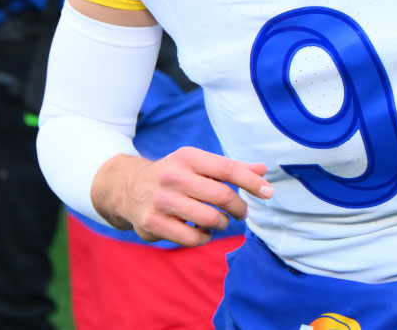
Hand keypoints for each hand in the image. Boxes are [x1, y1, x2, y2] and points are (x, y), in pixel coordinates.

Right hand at [91, 147, 271, 246]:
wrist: (128, 188)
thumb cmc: (175, 176)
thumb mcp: (198, 164)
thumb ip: (231, 168)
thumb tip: (263, 170)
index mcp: (188, 157)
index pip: (228, 169)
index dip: (251, 182)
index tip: (268, 193)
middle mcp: (174, 176)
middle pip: (222, 196)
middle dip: (239, 208)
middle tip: (242, 212)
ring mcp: (162, 201)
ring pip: (210, 219)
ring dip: (222, 224)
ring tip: (220, 221)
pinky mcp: (152, 223)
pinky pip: (193, 238)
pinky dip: (204, 238)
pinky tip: (201, 231)